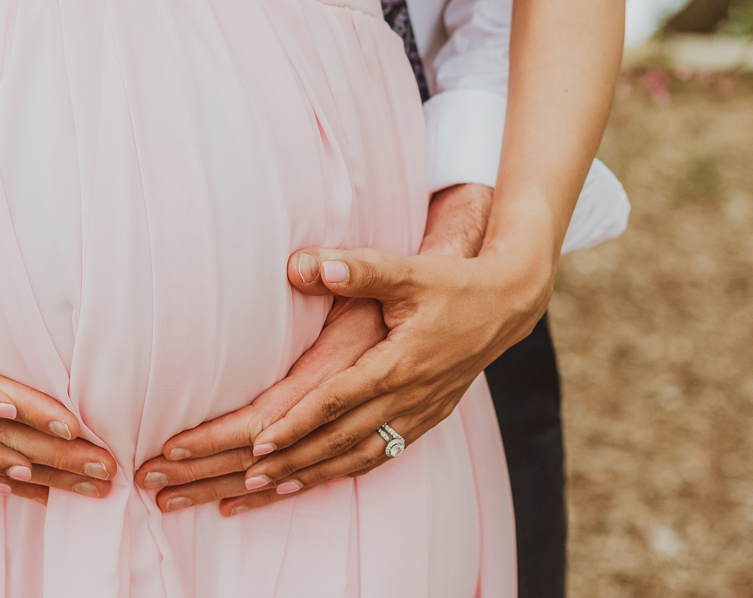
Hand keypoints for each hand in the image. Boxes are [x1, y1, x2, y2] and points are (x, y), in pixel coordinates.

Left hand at [137, 184, 496, 514]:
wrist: (507, 305)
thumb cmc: (452, 283)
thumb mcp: (407, 270)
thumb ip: (357, 269)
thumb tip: (307, 265)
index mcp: (402, 362)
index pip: (340, 400)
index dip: (298, 423)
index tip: (259, 441)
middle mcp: (412, 395)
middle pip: (343, 439)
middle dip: (292, 460)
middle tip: (245, 476)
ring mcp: (422, 412)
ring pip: (362, 456)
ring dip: (315, 474)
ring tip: (270, 488)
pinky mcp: (428, 418)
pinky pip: (383, 454)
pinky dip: (347, 470)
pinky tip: (319, 479)